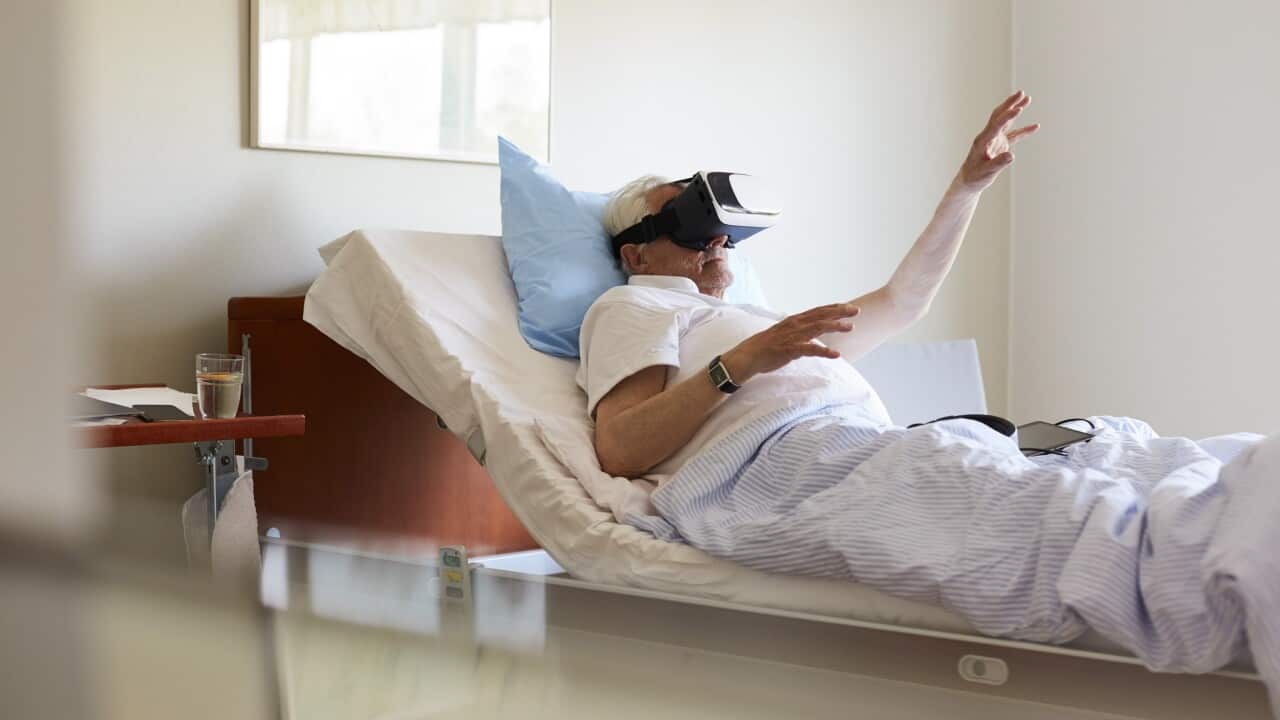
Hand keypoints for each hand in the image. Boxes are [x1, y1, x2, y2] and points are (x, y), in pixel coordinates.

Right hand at [722, 303, 859, 382]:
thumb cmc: (766, 347)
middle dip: (839, 312)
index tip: (849, 307)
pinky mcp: (789, 350)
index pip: (818, 311)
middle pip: (821, 315)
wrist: (748, 356)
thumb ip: (799, 332)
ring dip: (835, 327)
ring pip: (817, 328)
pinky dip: (824, 351)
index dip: (834, 308)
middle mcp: (795, 325)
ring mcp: (792, 337)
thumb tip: (813, 333)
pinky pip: (810, 349)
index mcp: (794, 321)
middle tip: (856, 311)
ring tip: (850, 327)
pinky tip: (836, 355)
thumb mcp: (785, 334)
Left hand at [958, 90, 1039, 191]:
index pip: (996, 125)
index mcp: (982, 141)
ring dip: (1015, 109)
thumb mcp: (986, 172)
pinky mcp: (1000, 144)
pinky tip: (1036, 126)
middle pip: (999, 116)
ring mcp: (994, 139)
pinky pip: (1014, 135)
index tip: (1019, 109)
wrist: (969, 180)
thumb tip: (1011, 156)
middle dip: (1010, 104)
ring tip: (1027, 98)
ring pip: (1006, 121)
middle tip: (1021, 93)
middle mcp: (988, 136)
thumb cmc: (975, 177)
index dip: (1007, 117)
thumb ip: (998, 164)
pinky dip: (1024, 130)